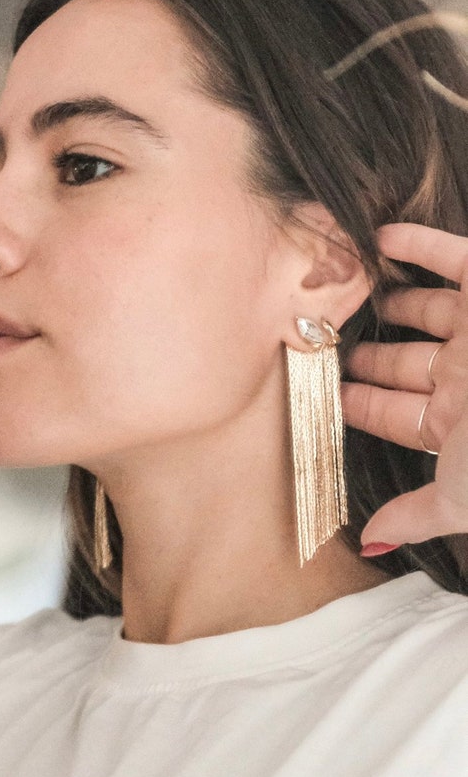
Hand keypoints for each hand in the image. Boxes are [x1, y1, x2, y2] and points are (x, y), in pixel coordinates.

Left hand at [342, 223, 467, 547]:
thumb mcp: (462, 493)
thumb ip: (417, 513)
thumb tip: (372, 540)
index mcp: (462, 422)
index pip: (400, 414)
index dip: (362, 406)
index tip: (324, 396)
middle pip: (407, 362)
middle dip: (370, 357)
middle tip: (322, 343)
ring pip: (426, 309)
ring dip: (387, 300)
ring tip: (345, 290)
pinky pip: (447, 253)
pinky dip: (412, 241)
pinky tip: (377, 236)